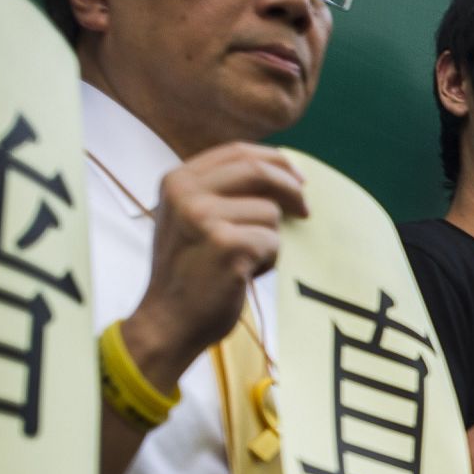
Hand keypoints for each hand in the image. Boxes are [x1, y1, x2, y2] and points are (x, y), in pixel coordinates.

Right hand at [125, 143, 306, 387]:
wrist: (168, 321)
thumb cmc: (190, 273)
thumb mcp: (192, 219)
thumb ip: (223, 192)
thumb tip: (284, 172)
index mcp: (177, 181)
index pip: (237, 152)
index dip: (274, 160)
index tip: (298, 177)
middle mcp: (185, 193)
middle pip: (258, 171)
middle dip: (291, 188)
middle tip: (305, 210)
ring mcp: (203, 217)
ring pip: (270, 212)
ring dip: (270, 240)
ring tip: (245, 261)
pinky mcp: (226, 244)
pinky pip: (272, 241)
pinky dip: (269, 262)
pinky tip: (244, 275)